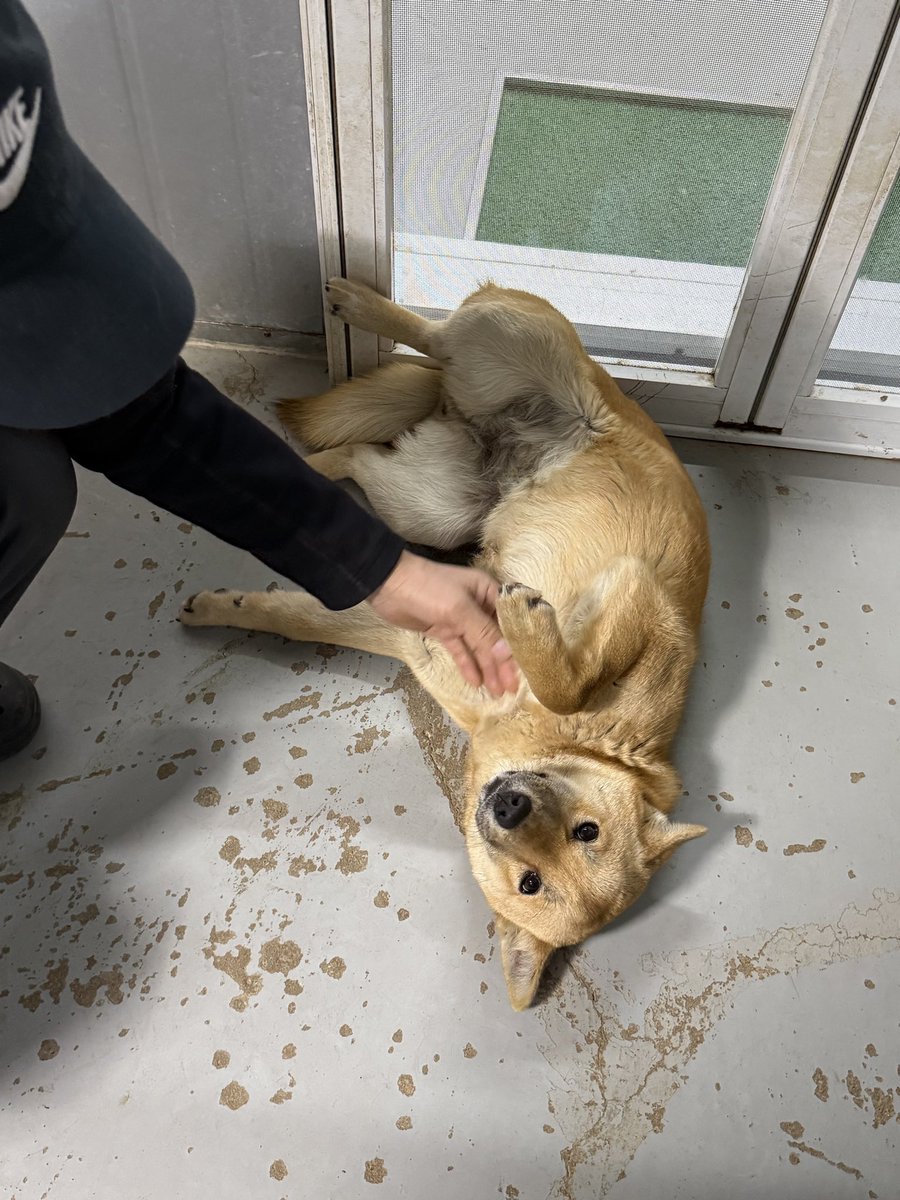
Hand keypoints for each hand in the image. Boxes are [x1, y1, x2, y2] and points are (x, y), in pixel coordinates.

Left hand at [367, 551, 518, 696]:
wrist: (387, 585)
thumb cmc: (429, 589)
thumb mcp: (459, 610)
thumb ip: (484, 633)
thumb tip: (508, 655)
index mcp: (489, 592)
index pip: (512, 622)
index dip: (521, 645)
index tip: (530, 668)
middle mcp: (480, 606)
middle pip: (497, 638)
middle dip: (504, 663)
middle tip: (512, 689)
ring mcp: (461, 620)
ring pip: (480, 647)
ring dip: (488, 668)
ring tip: (498, 692)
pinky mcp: (445, 630)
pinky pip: (461, 650)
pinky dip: (468, 665)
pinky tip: (476, 682)